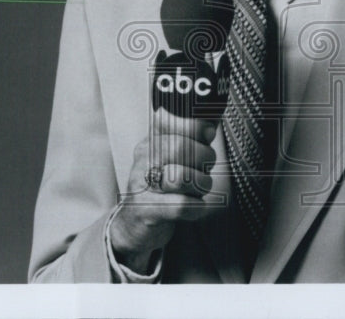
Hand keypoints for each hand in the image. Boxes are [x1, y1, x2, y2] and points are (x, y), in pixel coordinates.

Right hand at [109, 109, 218, 272]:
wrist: (134, 224)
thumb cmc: (161, 187)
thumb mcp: (175, 158)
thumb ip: (193, 139)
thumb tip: (211, 123)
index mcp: (151, 142)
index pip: (171, 121)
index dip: (196, 126)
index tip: (208, 134)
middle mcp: (143, 160)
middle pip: (180, 147)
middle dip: (205, 158)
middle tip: (206, 168)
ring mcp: (142, 185)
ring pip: (182, 177)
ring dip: (201, 184)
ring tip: (200, 188)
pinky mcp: (146, 211)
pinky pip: (181, 207)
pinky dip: (196, 207)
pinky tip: (195, 206)